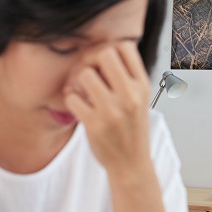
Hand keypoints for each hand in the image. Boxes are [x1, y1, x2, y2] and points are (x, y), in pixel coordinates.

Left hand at [63, 42, 151, 174]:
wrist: (131, 164)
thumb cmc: (131, 129)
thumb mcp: (139, 100)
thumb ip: (125, 76)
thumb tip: (98, 50)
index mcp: (142, 86)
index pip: (125, 46)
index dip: (107, 47)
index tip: (100, 61)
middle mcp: (130, 96)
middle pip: (104, 53)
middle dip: (90, 59)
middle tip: (86, 73)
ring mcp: (112, 110)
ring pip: (85, 74)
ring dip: (77, 80)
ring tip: (80, 91)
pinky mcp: (95, 125)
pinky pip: (72, 97)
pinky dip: (70, 99)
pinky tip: (76, 105)